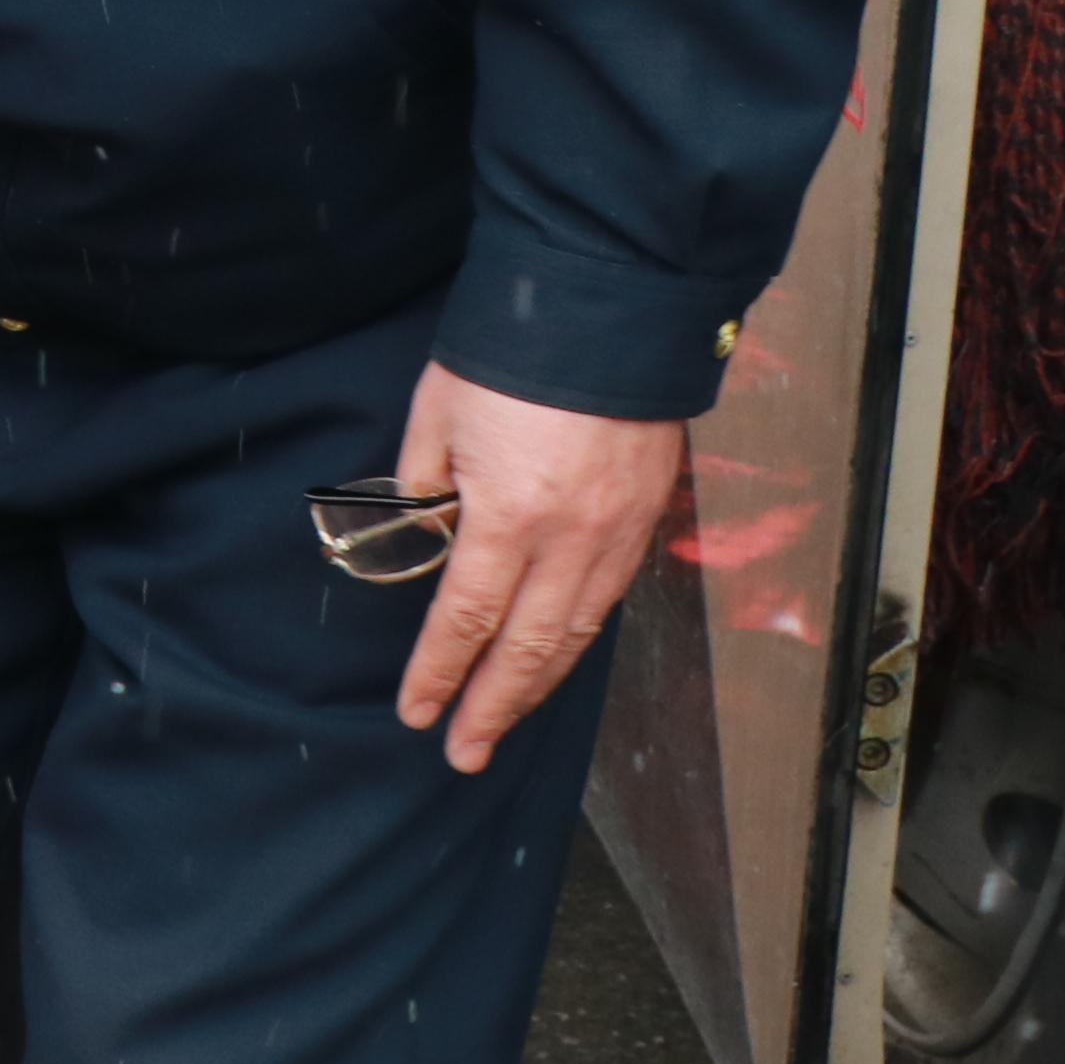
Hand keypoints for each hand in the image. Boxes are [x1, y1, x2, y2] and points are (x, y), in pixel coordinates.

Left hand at [386, 364, 683, 773]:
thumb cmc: (510, 356)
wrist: (610, 308)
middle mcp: (570, 541)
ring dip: (538, 686)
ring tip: (506, 722)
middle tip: (464, 754)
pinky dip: (580, 639)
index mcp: (509, 519)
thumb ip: (424, 486)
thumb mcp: (437, 414)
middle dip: (493, 708)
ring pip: (577, 634)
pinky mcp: (648, 518)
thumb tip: (421, 538)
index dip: (439, 674)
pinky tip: (559, 657)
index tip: (416, 712)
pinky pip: (609, 599)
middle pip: (527, 648)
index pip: (464, 621)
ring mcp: (617, 534)